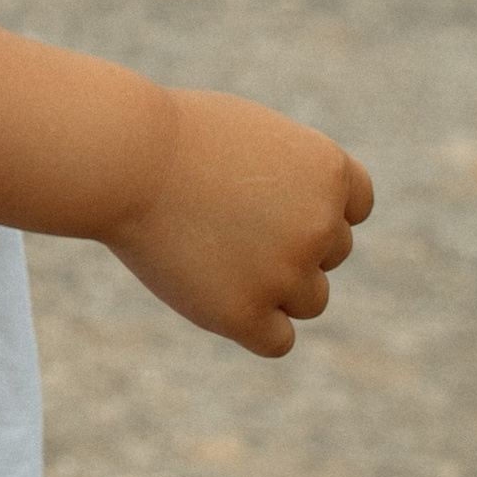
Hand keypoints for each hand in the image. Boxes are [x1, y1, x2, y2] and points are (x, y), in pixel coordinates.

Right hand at [104, 89, 373, 357]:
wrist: (122, 158)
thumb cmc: (175, 136)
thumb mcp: (249, 137)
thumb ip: (293, 180)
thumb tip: (314, 228)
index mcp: (327, 171)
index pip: (355, 206)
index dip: (316, 204)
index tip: (269, 196)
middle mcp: (320, 226)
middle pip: (330, 254)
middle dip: (287, 242)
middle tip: (222, 219)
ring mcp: (285, 274)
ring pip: (309, 300)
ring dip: (274, 286)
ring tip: (211, 250)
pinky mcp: (245, 314)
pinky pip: (277, 339)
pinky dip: (254, 324)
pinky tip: (214, 291)